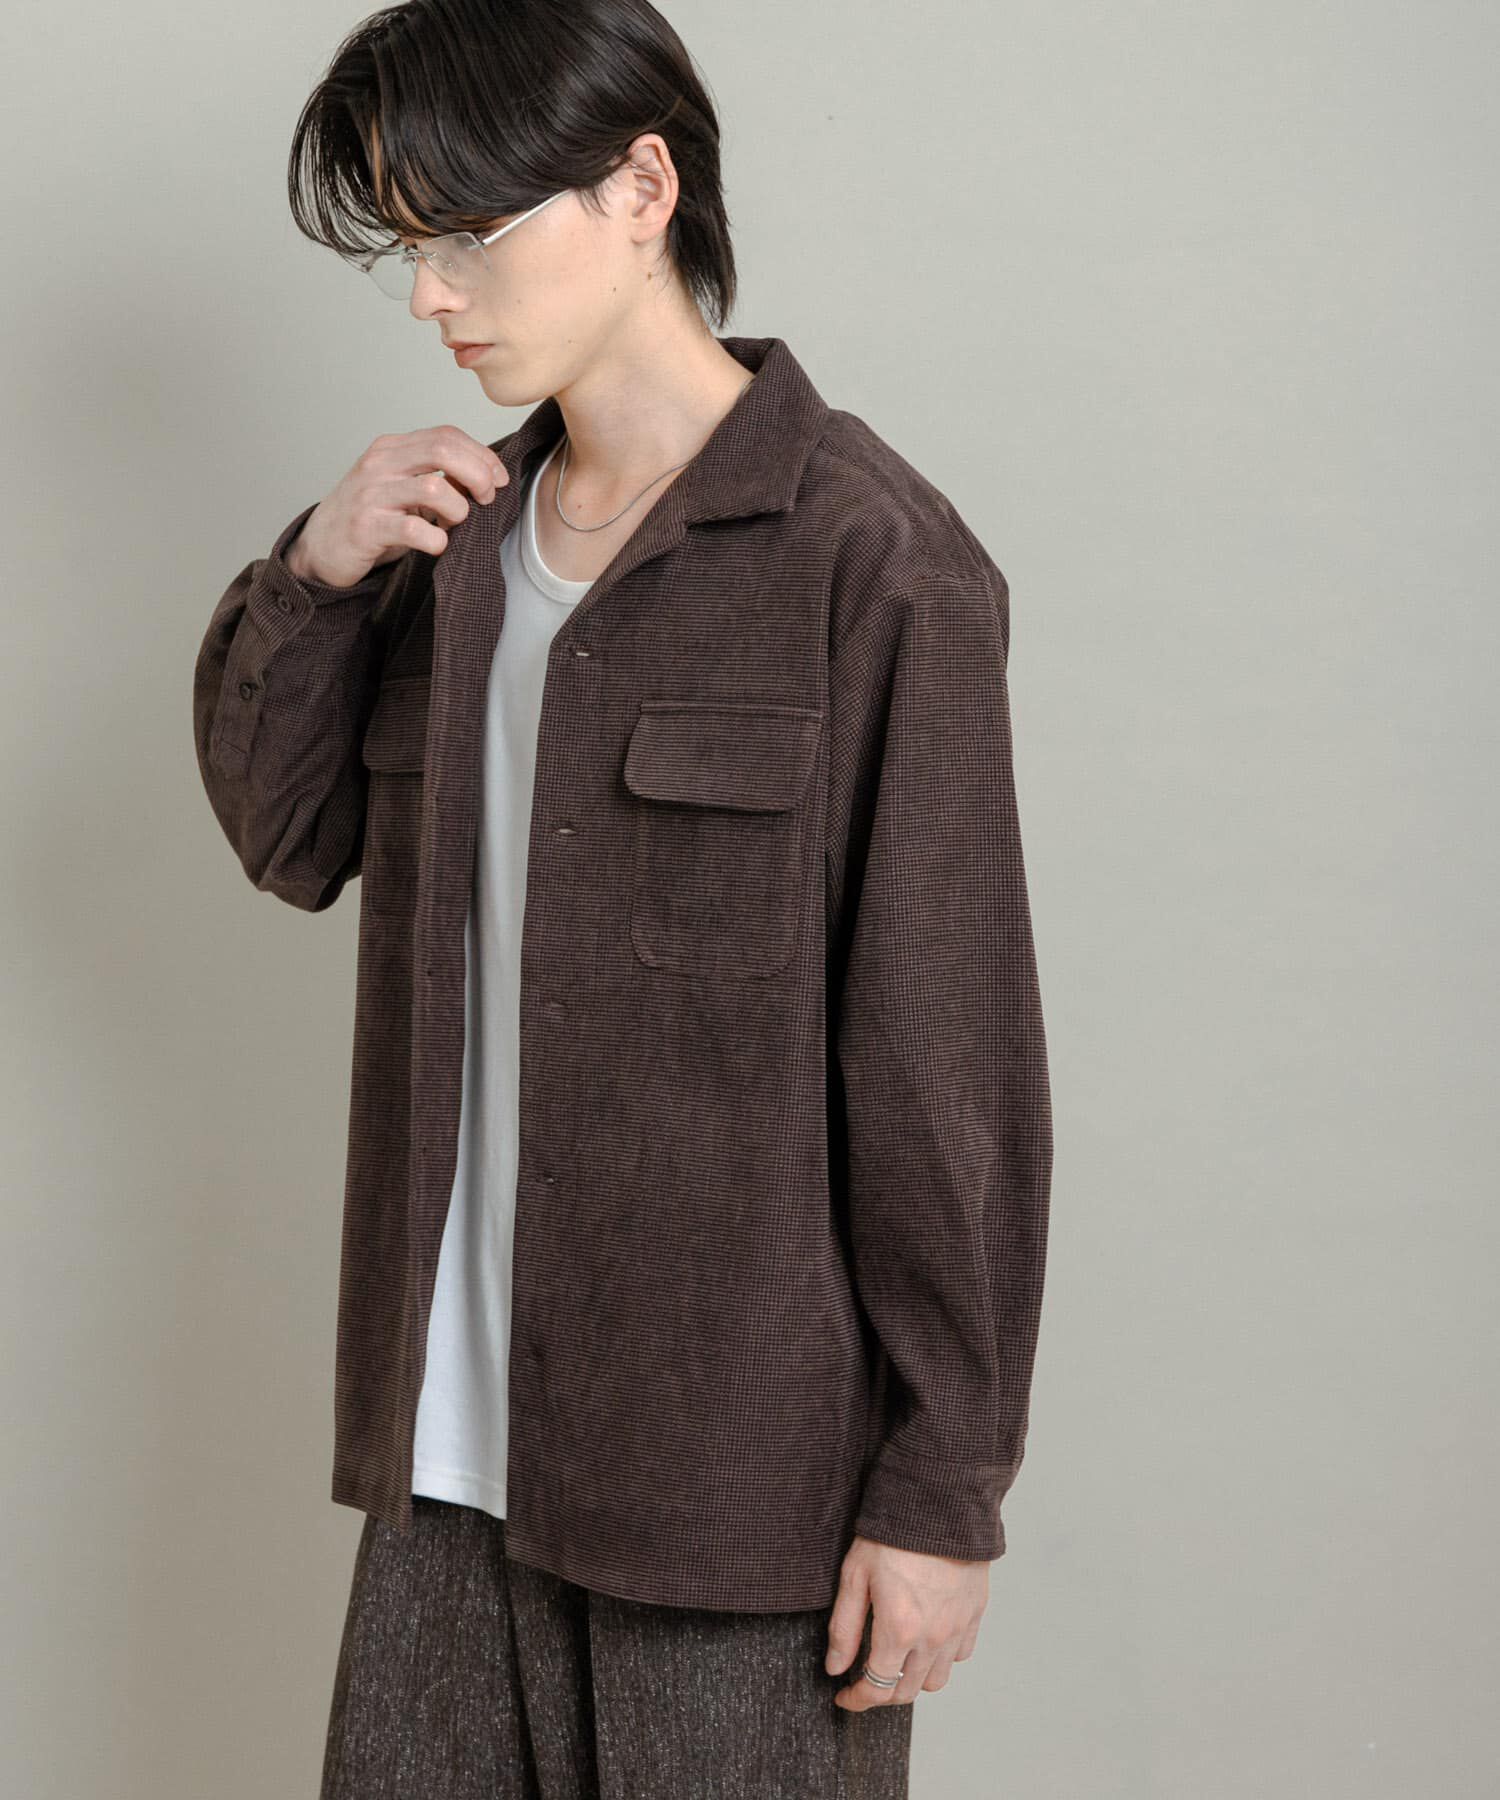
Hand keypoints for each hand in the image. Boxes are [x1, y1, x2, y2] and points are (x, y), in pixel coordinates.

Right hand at [286, 424, 509, 588]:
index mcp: (393, 448)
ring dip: (459, 510)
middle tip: (487, 500)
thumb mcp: (402, 487)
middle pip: (444, 451)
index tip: (499, 479)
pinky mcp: (366, 527)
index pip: (446, 435)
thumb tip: (485, 478)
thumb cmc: (371, 518)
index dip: (481, 455)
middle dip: (478, 475)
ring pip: (434, 489)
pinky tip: (438, 545)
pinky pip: (414, 530)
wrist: (321, 546)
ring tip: (455, 524)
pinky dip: (437, 540)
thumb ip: (436, 477)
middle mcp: (381, 464)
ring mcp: (372, 494)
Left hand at [825, 1534, 988, 1709]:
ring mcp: (957, 1628)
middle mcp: (932, 1637)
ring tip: (897, 1661)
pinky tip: (926, 1640)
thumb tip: (835, 1667)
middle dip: (881, 1694)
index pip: (876, 1688)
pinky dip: (942, 1658)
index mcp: (899, 1630)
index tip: (844, 1697)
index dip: (857, 1700)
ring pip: (936, 1680)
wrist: (939, 1503)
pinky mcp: (975, 1614)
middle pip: (906, 1692)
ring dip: (913, 1680)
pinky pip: (960, 1654)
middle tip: (866, 1680)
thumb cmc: (893, 1534)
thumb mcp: (855, 1575)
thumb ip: (844, 1627)